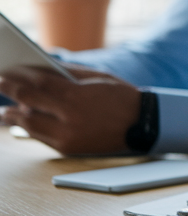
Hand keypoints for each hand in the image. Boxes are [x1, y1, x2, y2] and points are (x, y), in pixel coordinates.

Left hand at [0, 65, 140, 154]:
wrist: (144, 125)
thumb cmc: (122, 97)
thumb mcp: (99, 77)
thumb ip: (69, 73)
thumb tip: (42, 67)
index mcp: (78, 97)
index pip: (39, 85)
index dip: (19, 78)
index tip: (6, 73)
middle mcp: (69, 118)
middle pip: (28, 104)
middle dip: (10, 92)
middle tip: (0, 84)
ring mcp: (67, 136)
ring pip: (29, 124)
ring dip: (14, 115)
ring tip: (5, 111)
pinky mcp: (67, 149)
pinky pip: (40, 137)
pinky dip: (29, 128)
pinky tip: (23, 122)